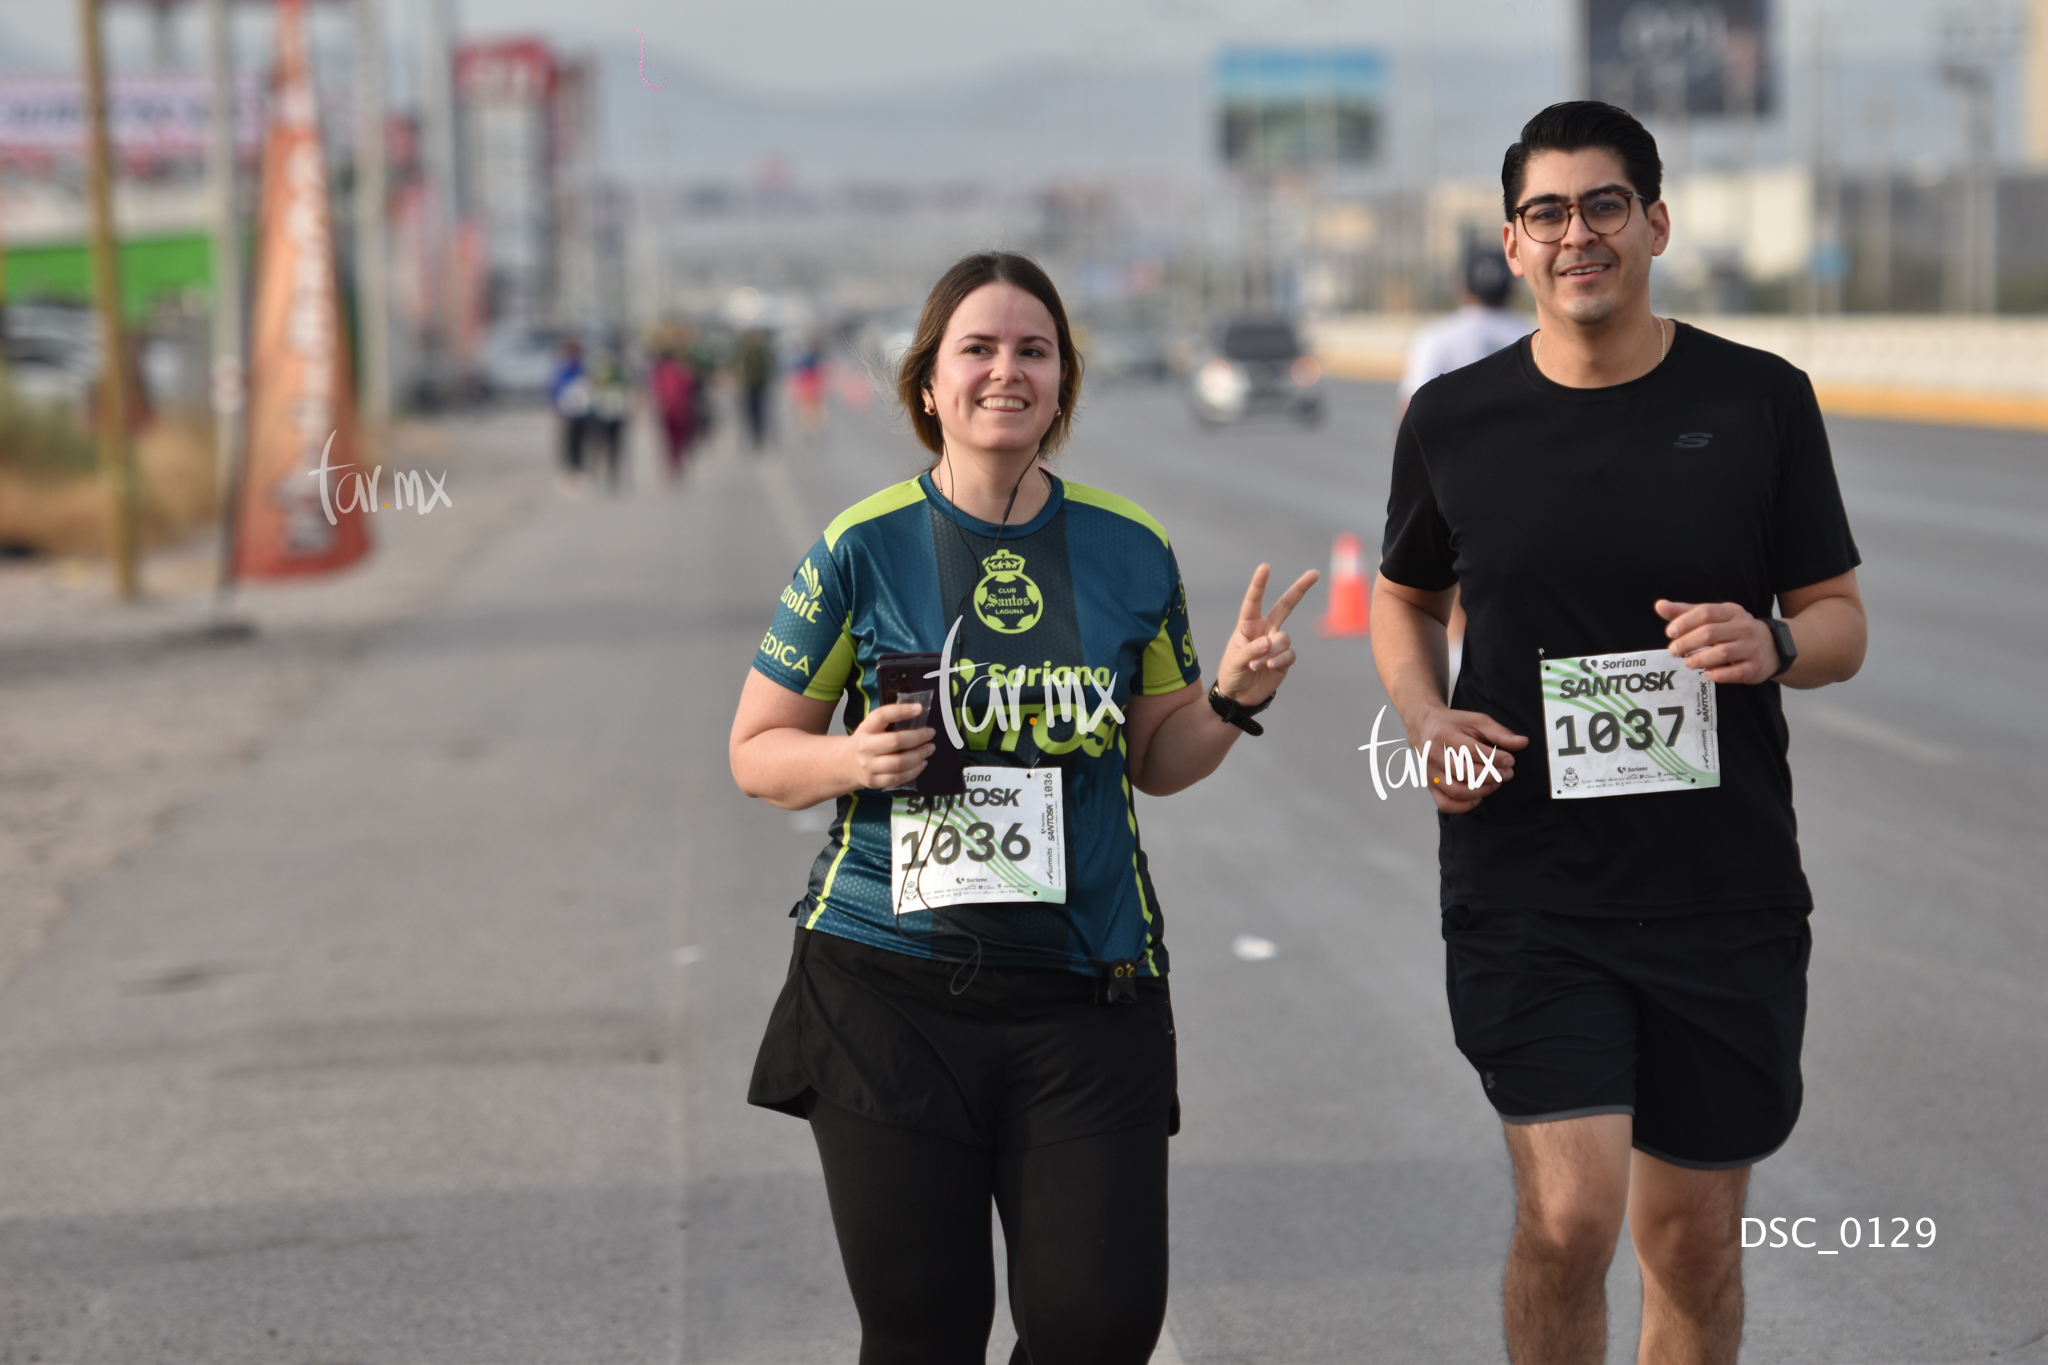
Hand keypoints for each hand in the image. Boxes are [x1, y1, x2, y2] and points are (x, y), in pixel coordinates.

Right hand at [844, 702, 933, 789]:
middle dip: (918, 737)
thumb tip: (918, 711)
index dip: (901, 711)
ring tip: (930, 749)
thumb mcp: (871, 727)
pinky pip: (898, 778)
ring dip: (919, 755)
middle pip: (895, 741)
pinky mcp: (874, 781)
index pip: (882, 716)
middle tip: (931, 733)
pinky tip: (922, 764)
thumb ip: (890, 721)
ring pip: (899, 762)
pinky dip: (914, 771)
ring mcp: (869, 766)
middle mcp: (865, 747)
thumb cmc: (867, 741)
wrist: (847, 763)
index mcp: (866, 729)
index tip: (919, 708)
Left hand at [1215, 564, 1319, 705]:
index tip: (1265, 567)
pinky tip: (1269, 667)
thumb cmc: (1232, 673)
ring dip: (1272, 651)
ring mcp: (1277, 645)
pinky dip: (1280, 659)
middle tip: (1314, 573)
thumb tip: (1270, 641)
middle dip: (1300, 589)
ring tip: (1257, 664)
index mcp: (1248, 625)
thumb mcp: (1235, 660)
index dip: (1259, 584)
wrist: (1239, 696)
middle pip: (1285, 606)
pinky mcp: (1285, 660)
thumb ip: (1251, 650)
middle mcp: (1265, 630)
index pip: (1254, 601)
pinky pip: (1289, 654)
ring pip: (1284, 638)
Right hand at [1407, 707, 1528, 813]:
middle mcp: (1434, 755)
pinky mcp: (1430, 785)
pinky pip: (1445, 803)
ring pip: (1457, 790)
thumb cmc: (1452, 724)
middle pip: (1466, 772)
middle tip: (1507, 773)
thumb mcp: (1476, 721)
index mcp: (1444, 734)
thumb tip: (1522, 742)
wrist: (1424, 727)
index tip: (1510, 760)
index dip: (1495, 759)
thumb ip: (1499, 732)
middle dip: (1492, 775)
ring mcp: (1430, 772)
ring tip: (1496, 783)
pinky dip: (1463, 806)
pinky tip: (1478, 798)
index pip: (1472, 751)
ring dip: (1482, 791)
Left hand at [1656, 599, 1776, 683]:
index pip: (1705, 612)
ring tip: (1687, 662)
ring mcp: (1750, 647)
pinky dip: (1717, 674)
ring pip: (1721, 653)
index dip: (1684, 622)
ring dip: (1699, 659)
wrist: (1772, 646)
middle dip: (1687, 642)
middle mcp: (1743, 627)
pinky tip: (1706, 673)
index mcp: (1731, 611)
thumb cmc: (1733, 630)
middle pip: (1710, 633)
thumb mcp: (1714, 617)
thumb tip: (1659, 605)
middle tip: (1674, 651)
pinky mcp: (1754, 667)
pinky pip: (1734, 672)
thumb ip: (1686, 612)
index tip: (1670, 632)